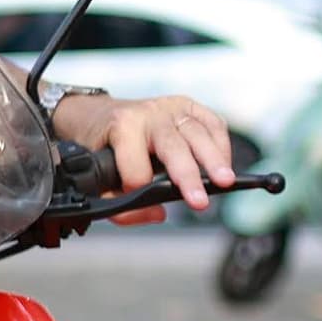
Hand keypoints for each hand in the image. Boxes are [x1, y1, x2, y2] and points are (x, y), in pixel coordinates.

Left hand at [93, 91, 236, 223]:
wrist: (99, 114)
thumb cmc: (101, 147)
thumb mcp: (95, 178)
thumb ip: (119, 205)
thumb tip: (158, 214)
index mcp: (121, 126)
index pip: (136, 164)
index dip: (138, 185)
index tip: (143, 200)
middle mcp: (149, 113)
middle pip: (173, 147)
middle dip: (187, 176)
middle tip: (200, 201)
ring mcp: (171, 107)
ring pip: (199, 133)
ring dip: (215, 160)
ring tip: (226, 181)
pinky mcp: (190, 106)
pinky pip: (213, 123)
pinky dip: (222, 146)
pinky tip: (223, 166)